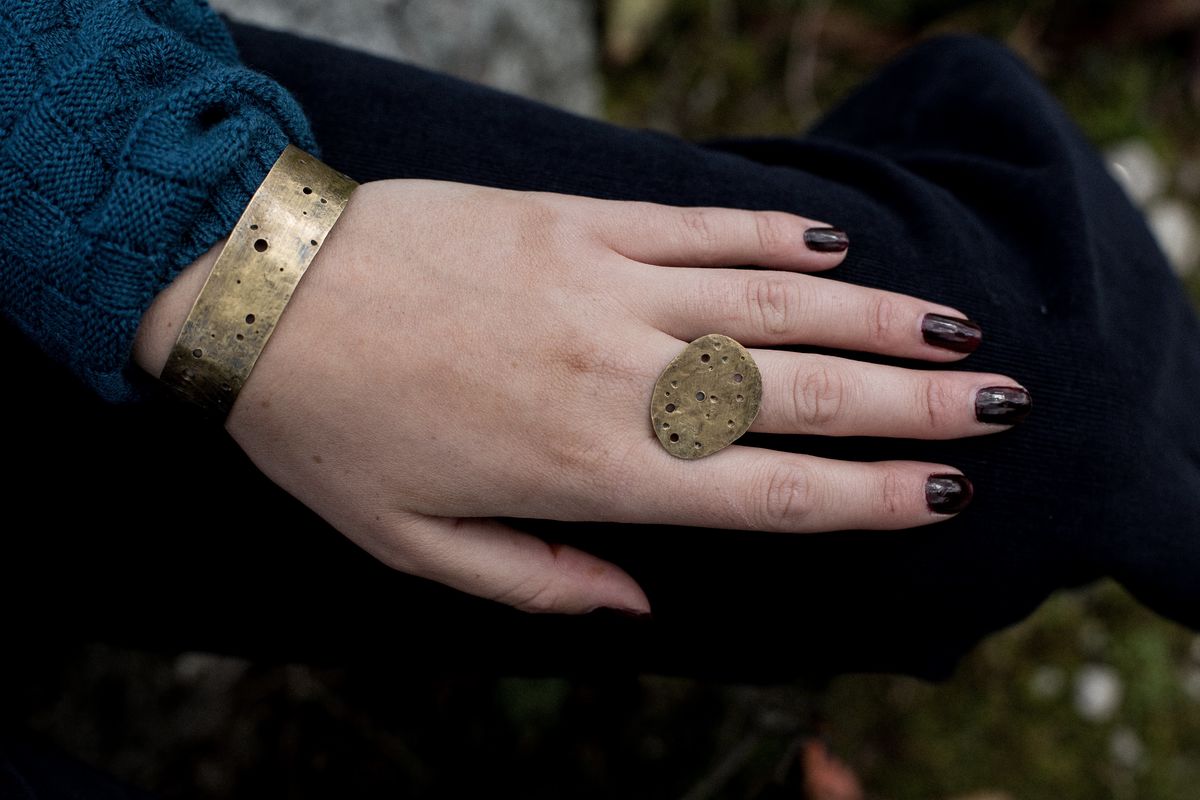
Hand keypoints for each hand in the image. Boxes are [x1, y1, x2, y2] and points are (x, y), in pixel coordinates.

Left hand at [136, 179, 1027, 615]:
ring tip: (954, 329)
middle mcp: (618, 376)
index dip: (867, 497)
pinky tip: (837, 249)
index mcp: (586, 471)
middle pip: (800, 392)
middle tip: (1001, 405)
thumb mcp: (416, 546)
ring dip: (875, 316)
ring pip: (772, 301)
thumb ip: (542, 582)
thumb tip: (638, 606)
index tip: (942, 494)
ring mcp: (603, 283)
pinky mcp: (572, 216)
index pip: (765, 494)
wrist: (256, 292)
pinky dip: (775, 237)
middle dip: (914, 404)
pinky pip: (699, 223)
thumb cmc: (330, 430)